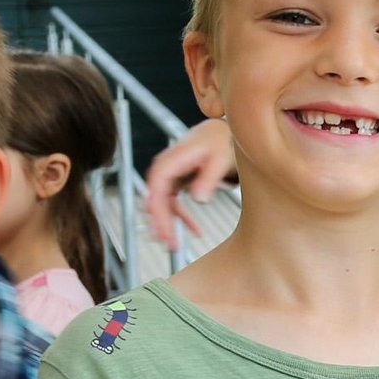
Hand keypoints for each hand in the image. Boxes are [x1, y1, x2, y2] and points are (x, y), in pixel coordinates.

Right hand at [142, 119, 235, 249]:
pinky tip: (195, 231)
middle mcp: (165, 167)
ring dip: (167, 225)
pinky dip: (181, 218)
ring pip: (161, 204)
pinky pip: (173, 203)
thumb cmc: (222, 141)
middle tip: (170, 244)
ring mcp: (169, 175)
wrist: (223, 132)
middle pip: (155, 198)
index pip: (156, 188)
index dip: (157, 211)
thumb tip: (199, 199)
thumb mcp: (221, 159)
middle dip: (160, 223)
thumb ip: (209, 178)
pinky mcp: (176, 181)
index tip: (164, 230)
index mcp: (172, 159)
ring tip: (176, 245)